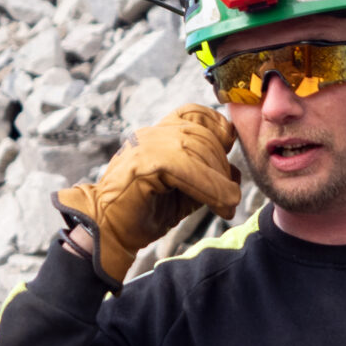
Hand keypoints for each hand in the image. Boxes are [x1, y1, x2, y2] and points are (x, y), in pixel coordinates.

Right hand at [54, 105, 239, 288]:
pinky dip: (208, 186)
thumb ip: (206, 178)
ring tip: (228, 204)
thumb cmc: (145, 213)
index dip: (217, 125)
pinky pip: (184, 167)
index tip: (231, 150)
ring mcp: (143, 145)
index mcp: (158, 135)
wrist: (110, 232)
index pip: (192, 113)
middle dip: (221, 164)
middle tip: (231, 197)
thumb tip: (236, 174)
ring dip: (218, 180)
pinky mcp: (142, 163)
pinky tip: (221, 204)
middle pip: (199, 133)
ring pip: (194, 149)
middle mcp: (150, 134)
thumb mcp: (184, 192)